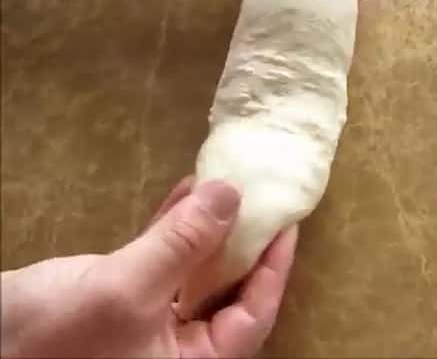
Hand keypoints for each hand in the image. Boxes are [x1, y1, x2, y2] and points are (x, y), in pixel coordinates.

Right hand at [1, 177, 297, 357]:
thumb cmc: (55, 337)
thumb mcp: (127, 289)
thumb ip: (183, 244)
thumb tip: (232, 195)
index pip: (252, 315)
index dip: (274, 268)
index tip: (289, 224)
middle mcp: (178, 347)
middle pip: (228, 291)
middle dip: (245, 243)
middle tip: (265, 200)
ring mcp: (150, 323)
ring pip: (195, 271)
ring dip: (209, 228)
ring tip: (228, 186)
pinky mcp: (122, 299)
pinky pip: (162, 261)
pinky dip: (173, 228)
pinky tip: (186, 193)